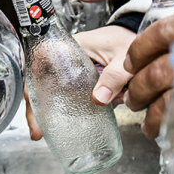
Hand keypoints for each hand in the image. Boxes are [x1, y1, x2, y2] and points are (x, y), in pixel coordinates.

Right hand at [23, 25, 136, 140]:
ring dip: (45, 112)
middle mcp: (67, 58)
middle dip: (36, 106)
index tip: (33, 103)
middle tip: (37, 130)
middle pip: (41, 82)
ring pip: (51, 91)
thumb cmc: (129, 41)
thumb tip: (99, 99)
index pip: (40, 62)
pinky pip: (66, 96)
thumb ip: (114, 76)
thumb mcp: (124, 57)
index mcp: (72, 46)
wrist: (140, 45)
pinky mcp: (81, 82)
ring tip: (40, 132)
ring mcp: (73, 71)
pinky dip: (62, 110)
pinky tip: (59, 126)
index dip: (33, 83)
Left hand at [124, 6, 173, 137]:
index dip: (140, 48)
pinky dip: (173, 128)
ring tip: (147, 121)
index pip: (165, 30)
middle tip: (132, 97)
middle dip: (138, 86)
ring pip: (169, 98)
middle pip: (159, 69)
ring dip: (150, 112)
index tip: (130, 61)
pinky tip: (168, 132)